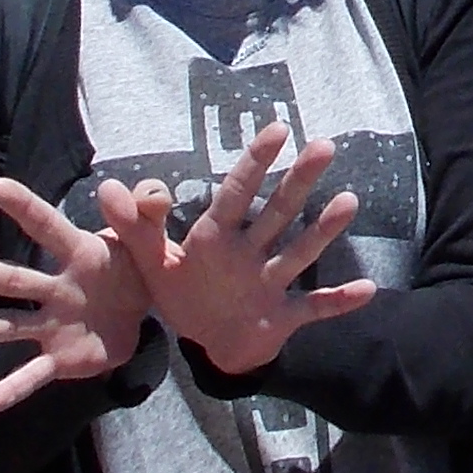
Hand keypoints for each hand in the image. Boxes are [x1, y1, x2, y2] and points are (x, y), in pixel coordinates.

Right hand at [0, 174, 153, 412]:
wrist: (141, 315)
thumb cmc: (134, 266)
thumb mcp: (150, 239)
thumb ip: (149, 213)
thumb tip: (152, 191)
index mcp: (79, 254)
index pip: (50, 227)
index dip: (27, 206)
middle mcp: (56, 288)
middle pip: (16, 280)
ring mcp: (52, 325)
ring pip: (14, 327)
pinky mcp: (60, 358)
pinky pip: (33, 375)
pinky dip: (10, 390)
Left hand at [108, 124, 381, 377]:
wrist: (210, 344)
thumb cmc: (183, 295)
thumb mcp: (152, 264)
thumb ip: (133, 228)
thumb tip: (105, 186)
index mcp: (215, 239)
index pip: (235, 193)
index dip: (253, 163)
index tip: (276, 129)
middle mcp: (249, 254)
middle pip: (275, 213)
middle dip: (297, 182)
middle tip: (324, 145)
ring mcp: (270, 284)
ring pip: (297, 253)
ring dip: (322, 230)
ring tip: (349, 201)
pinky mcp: (284, 317)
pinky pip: (314, 308)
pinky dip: (339, 302)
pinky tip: (367, 290)